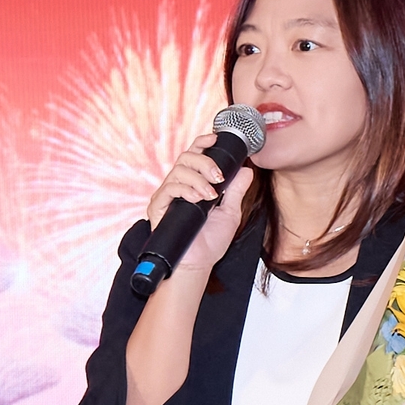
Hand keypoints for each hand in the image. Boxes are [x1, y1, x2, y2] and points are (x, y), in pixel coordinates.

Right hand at [143, 131, 257, 269]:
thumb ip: (236, 190)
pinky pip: (169, 188)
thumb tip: (247, 170)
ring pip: (178, 170)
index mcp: (193, 184)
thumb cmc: (210, 242)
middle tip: (219, 177)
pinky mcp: (158, 208)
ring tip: (211, 196)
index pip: (194, 155)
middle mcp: (178, 186)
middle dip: (205, 162)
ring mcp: (167, 196)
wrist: (198, 265)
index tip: (216, 138)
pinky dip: (186, 190)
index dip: (203, 143)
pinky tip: (198, 200)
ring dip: (198, 179)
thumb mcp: (230, 213)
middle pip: (186, 157)